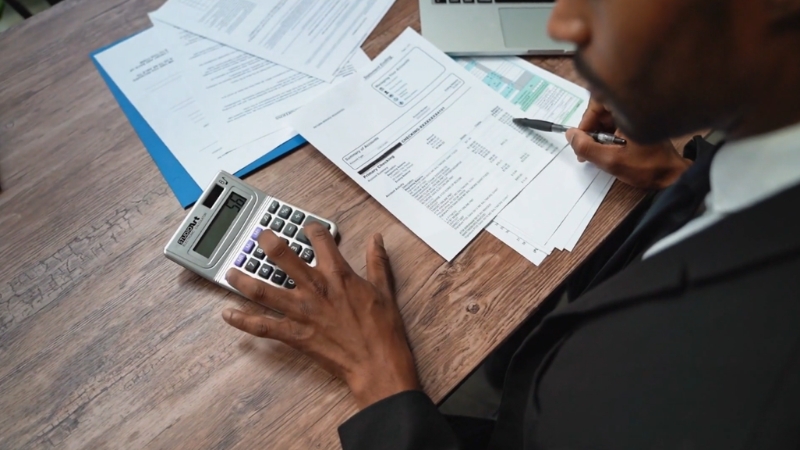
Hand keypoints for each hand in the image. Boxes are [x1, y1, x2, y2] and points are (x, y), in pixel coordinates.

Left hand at [223, 223, 419, 408]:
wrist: (376, 364)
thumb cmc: (382, 330)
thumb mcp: (384, 291)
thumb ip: (377, 262)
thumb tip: (377, 239)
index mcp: (338, 275)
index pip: (321, 241)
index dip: (312, 229)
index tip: (308, 227)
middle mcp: (315, 289)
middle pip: (283, 257)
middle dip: (268, 242)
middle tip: (260, 236)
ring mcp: (301, 312)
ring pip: (263, 290)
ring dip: (243, 279)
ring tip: (230, 271)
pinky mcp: (294, 335)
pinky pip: (262, 326)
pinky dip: (243, 321)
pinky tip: (228, 314)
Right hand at [565, 98, 691, 189]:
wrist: (672, 176)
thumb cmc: (646, 167)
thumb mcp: (611, 161)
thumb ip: (586, 148)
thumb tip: (570, 135)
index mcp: (631, 110)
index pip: (598, 101)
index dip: (586, 120)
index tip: (581, 139)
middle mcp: (635, 108)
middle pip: (602, 110)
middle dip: (590, 129)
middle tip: (586, 149)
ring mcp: (638, 115)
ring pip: (607, 118)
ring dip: (598, 134)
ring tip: (597, 153)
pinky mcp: (639, 123)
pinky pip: (616, 124)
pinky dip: (607, 136)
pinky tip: (607, 150)